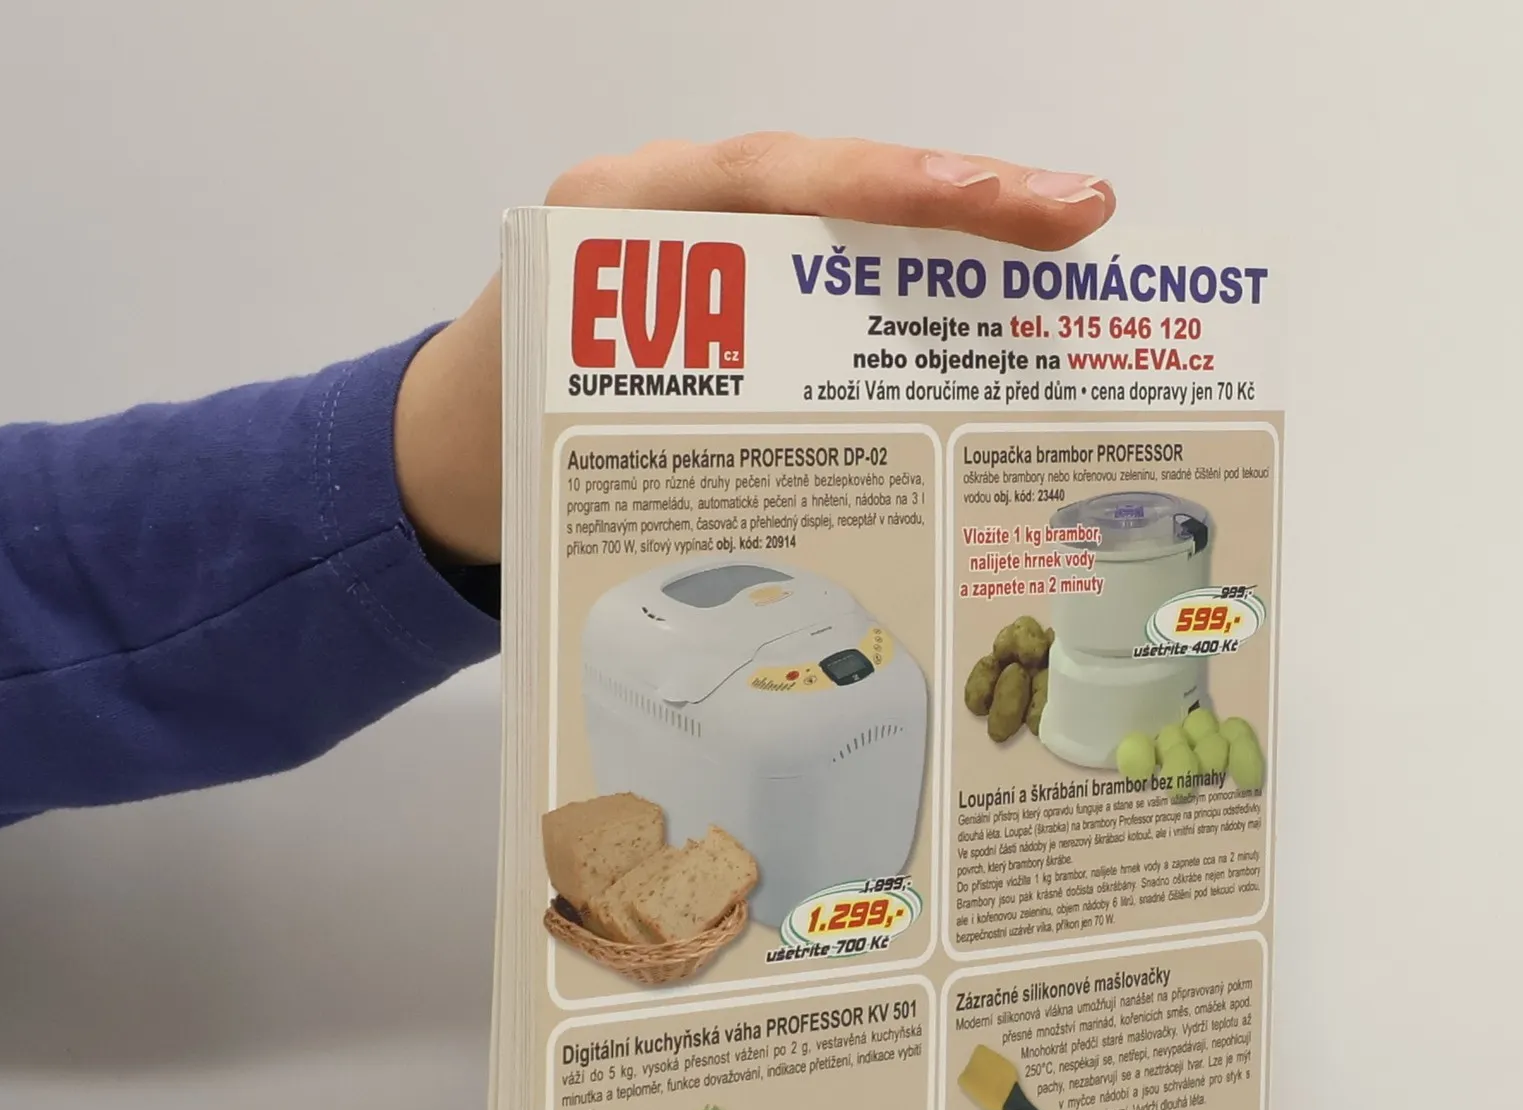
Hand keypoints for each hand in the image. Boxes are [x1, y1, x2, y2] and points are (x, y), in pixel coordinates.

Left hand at [394, 134, 1114, 563]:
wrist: (443, 460)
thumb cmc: (500, 446)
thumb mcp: (560, 441)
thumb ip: (656, 452)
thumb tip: (796, 517)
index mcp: (629, 217)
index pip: (782, 178)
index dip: (898, 188)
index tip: (1004, 203)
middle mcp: (681, 214)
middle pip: (837, 187)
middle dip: (963, 198)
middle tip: (1079, 215)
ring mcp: (712, 250)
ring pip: (843, 230)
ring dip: (952, 246)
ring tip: (1059, 252)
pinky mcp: (734, 300)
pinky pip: (827, 282)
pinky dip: (905, 299)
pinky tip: (984, 319)